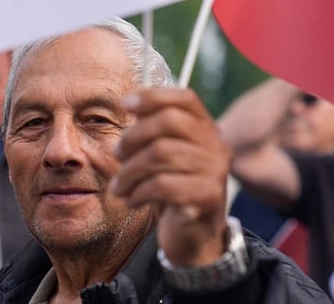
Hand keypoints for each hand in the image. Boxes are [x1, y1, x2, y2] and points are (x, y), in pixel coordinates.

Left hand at [112, 88, 230, 266]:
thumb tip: (130, 105)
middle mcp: (216, 146)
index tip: (125, 104)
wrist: (195, 236)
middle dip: (134, 136)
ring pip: (160, 153)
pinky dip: (138, 192)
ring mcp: (215, 171)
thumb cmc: (174, 189)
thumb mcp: (165, 157)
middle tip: (116, 155)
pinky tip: (132, 200)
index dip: (153, 97)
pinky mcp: (206, 197)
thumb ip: (153, 131)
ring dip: (129, 171)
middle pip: (170, 121)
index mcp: (208, 129)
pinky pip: (162, 185)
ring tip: (119, 186)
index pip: (186, 98)